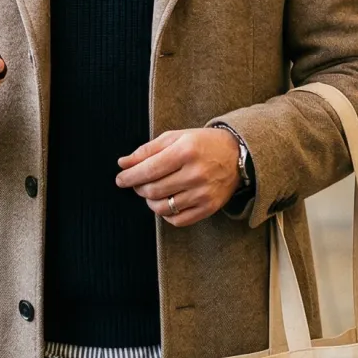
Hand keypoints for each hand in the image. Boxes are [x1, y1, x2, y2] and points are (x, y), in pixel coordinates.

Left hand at [116, 128, 241, 226]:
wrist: (237, 156)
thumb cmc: (202, 144)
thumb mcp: (175, 138)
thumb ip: (147, 150)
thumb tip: (123, 164)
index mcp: (186, 151)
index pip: (148, 170)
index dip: (129, 177)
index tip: (120, 179)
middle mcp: (195, 173)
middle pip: (153, 190)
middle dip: (138, 188)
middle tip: (138, 184)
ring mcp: (203, 193)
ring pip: (162, 207)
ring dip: (150, 201)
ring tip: (152, 192)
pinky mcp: (209, 208)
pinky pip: (177, 220)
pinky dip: (166, 214)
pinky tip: (167, 202)